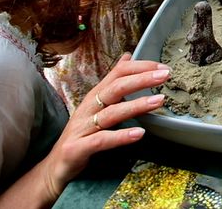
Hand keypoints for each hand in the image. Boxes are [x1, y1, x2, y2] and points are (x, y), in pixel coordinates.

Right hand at [37, 55, 167, 200]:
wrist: (56, 165)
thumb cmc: (82, 133)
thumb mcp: (98, 104)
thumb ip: (114, 82)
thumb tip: (127, 57)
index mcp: (96, 96)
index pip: (118, 73)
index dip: (140, 68)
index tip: (162, 67)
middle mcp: (89, 107)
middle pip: (116, 88)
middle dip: (142, 80)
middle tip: (165, 76)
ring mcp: (83, 127)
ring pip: (111, 112)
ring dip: (137, 105)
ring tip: (159, 100)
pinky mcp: (79, 148)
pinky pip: (102, 140)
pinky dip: (121, 136)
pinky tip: (139, 134)